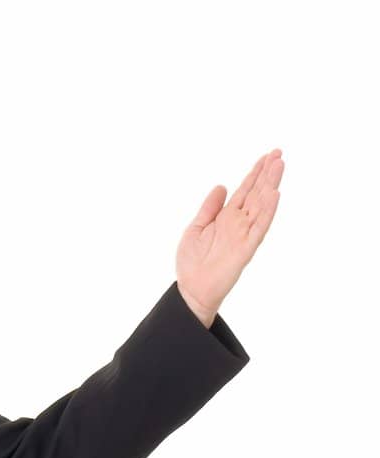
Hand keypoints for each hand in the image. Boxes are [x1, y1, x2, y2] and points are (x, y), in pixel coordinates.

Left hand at [176, 148, 283, 325]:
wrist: (191, 290)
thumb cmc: (192, 263)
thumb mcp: (195, 228)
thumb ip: (209, 208)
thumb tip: (222, 186)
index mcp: (227, 217)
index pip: (246, 190)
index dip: (256, 173)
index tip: (268, 156)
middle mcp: (238, 223)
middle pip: (257, 193)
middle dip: (267, 173)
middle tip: (279, 153)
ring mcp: (244, 234)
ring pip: (261, 205)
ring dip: (271, 185)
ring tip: (279, 165)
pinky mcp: (246, 248)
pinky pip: (259, 227)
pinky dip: (267, 211)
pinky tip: (274, 194)